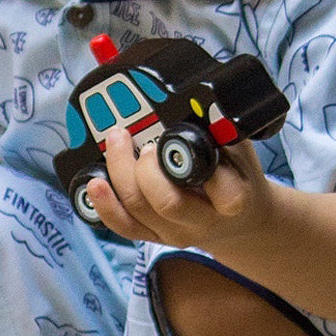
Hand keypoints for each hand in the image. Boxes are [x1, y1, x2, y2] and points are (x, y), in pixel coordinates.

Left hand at [88, 126, 276, 253]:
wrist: (240, 221)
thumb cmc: (237, 176)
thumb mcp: (240, 148)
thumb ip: (219, 130)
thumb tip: (194, 100)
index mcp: (231, 199)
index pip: (217, 189)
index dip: (194, 164)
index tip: (178, 140)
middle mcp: (201, 221)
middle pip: (166, 201)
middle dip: (146, 167)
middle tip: (142, 142)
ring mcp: (174, 232)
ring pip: (139, 210)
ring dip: (120, 174)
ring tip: (116, 142)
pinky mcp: (154, 235)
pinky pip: (124, 226)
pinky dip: (105, 205)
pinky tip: (95, 184)